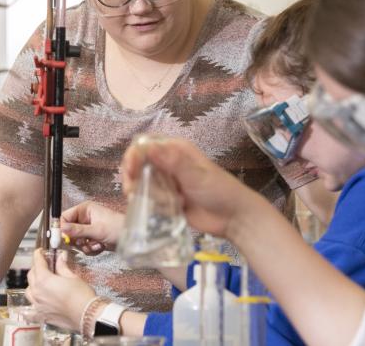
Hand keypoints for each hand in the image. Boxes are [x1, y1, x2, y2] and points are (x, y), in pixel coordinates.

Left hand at [25, 249, 95, 330]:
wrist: (86, 315)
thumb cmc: (81, 295)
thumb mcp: (72, 276)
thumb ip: (62, 266)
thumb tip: (61, 257)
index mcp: (44, 280)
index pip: (37, 262)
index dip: (38, 255)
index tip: (40, 251)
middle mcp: (37, 292)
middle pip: (31, 275)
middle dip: (36, 267)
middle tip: (44, 264)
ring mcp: (38, 305)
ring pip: (29, 291)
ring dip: (32, 284)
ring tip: (40, 282)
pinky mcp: (41, 316)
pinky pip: (29, 312)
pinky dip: (28, 309)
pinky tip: (30, 307)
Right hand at [62, 201, 124, 254]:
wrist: (131, 238)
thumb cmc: (117, 228)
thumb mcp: (96, 230)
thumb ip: (78, 230)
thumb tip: (62, 229)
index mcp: (84, 210)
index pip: (65, 217)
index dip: (61, 228)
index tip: (61, 238)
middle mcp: (84, 218)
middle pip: (68, 231)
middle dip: (76, 240)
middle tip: (84, 242)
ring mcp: (88, 228)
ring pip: (76, 241)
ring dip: (85, 246)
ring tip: (96, 243)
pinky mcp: (92, 238)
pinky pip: (83, 246)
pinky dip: (90, 249)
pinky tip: (100, 246)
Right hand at [121, 136, 261, 238]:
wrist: (234, 218)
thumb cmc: (219, 190)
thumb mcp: (196, 175)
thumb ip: (172, 161)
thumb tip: (147, 147)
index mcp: (175, 150)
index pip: (145, 145)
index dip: (134, 155)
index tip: (130, 171)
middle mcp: (168, 163)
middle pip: (139, 164)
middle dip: (133, 177)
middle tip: (133, 191)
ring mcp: (167, 183)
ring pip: (142, 183)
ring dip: (141, 192)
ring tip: (154, 202)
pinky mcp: (167, 200)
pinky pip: (149, 200)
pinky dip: (150, 204)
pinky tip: (162, 210)